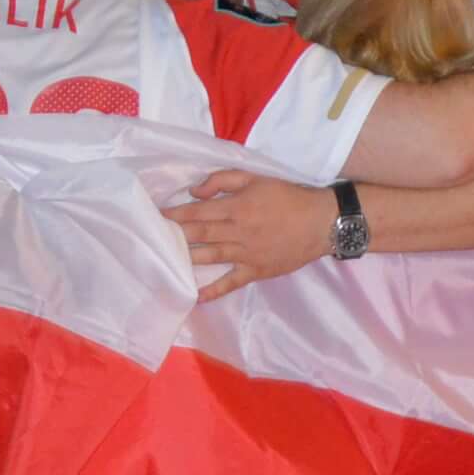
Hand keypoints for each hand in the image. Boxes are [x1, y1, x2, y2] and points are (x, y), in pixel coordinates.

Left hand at [164, 173, 335, 298]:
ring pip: (209, 257)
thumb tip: (194, 192)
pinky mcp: (255, 270)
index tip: (156, 216)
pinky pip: (230, 282)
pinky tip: (195, 296)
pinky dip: (213, 291)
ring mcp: (246, 254)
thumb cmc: (288, 197)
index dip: (175, 214)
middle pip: (199, 234)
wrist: (321, 222)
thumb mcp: (256, 178)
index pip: (198, 212)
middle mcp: (237, 231)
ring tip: (163, 261)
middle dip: (174, 235)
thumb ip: (223, 180)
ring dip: (185, 259)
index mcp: (237, 207)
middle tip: (152, 237)